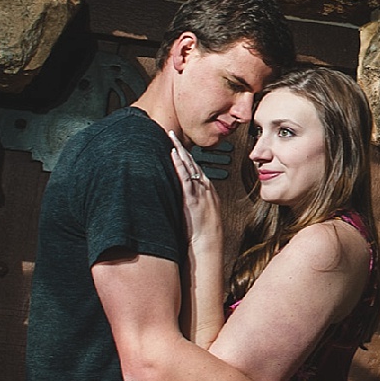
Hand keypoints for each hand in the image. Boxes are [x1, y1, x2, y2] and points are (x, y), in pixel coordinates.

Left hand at [168, 130, 218, 244]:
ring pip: (189, 166)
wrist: (207, 246)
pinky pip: (186, 177)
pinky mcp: (192, 198)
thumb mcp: (199, 214)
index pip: (196, 169)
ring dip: (179, 151)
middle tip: (172, 134)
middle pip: (192, 163)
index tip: (177, 146)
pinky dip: (180, 165)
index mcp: (207, 191)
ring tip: (171, 138)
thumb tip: (182, 200)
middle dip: (182, 148)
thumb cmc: (203, 234)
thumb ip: (192, 203)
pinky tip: (174, 155)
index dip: (186, 156)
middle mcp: (205, 189)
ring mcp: (200, 192)